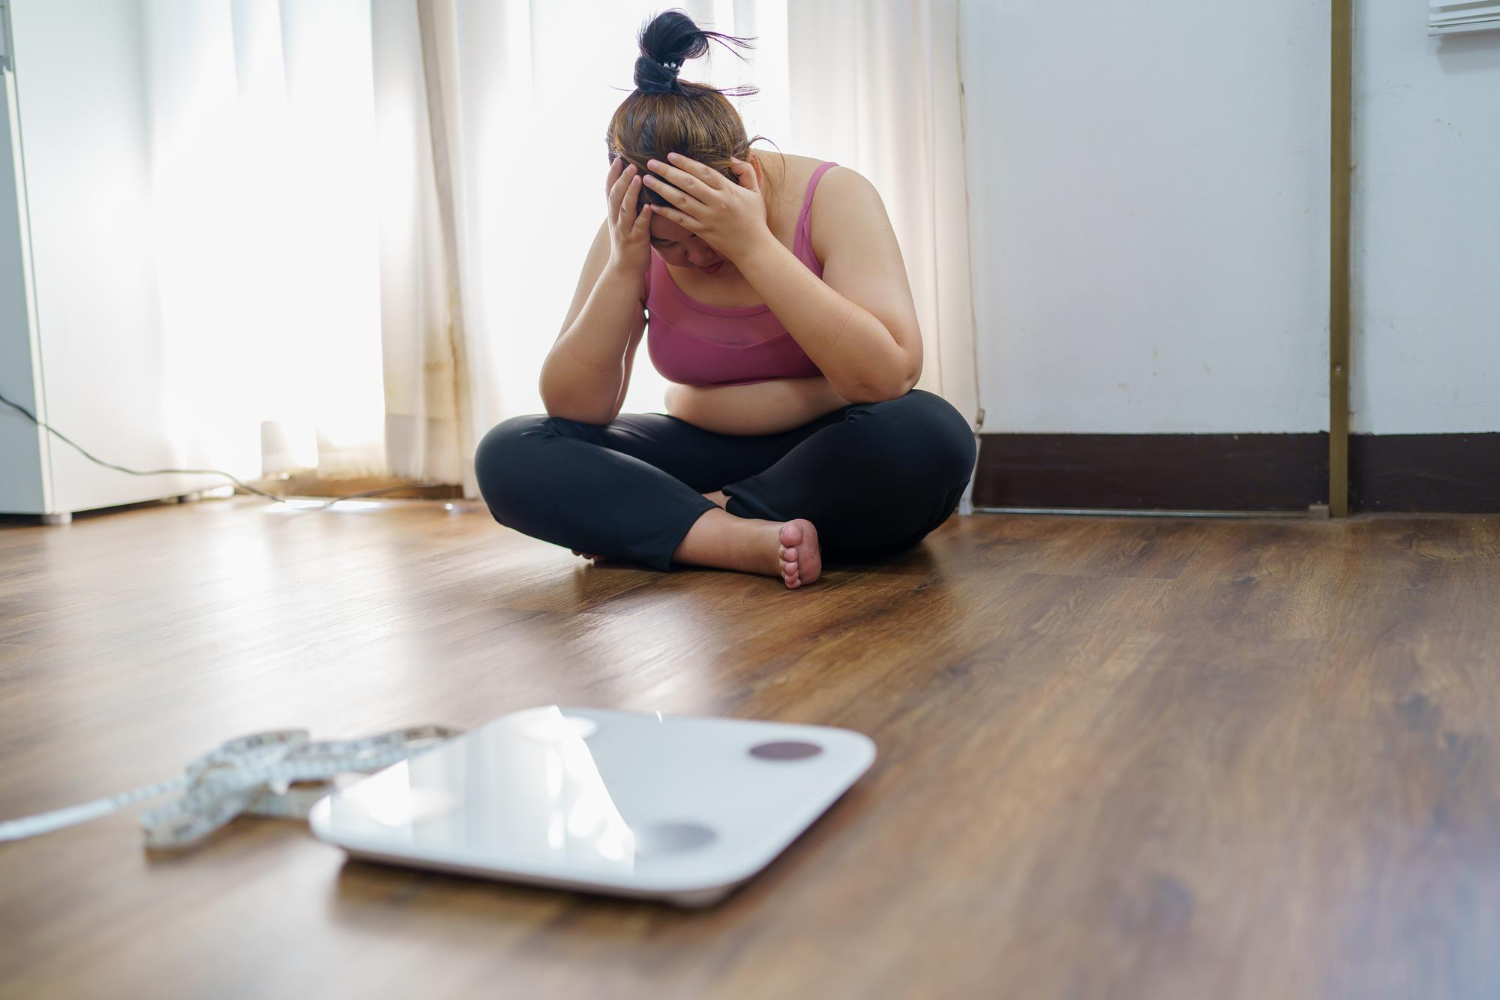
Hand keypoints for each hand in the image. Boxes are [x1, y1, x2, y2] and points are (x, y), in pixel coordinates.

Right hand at [604, 155, 653, 276]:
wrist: (624, 269)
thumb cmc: (627, 242)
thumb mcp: (622, 221)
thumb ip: (625, 204)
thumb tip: (631, 184)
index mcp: (613, 213)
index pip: (609, 190)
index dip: (612, 174)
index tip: (617, 158)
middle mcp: (616, 220)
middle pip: (616, 196)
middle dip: (622, 179)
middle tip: (630, 164)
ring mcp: (625, 230)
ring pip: (625, 209)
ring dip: (631, 193)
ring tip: (638, 178)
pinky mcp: (636, 241)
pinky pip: (639, 227)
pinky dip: (643, 216)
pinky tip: (648, 207)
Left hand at [641, 152, 771, 264]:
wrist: (754, 248)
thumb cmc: (755, 218)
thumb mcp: (755, 191)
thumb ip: (745, 171)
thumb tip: (730, 158)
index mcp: (728, 190)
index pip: (703, 171)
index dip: (686, 162)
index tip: (670, 155)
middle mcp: (716, 202)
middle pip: (688, 183)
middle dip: (667, 171)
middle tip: (650, 163)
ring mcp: (708, 218)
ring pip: (680, 200)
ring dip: (662, 189)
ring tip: (647, 179)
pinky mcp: (702, 232)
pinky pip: (680, 220)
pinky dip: (666, 212)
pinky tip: (652, 205)